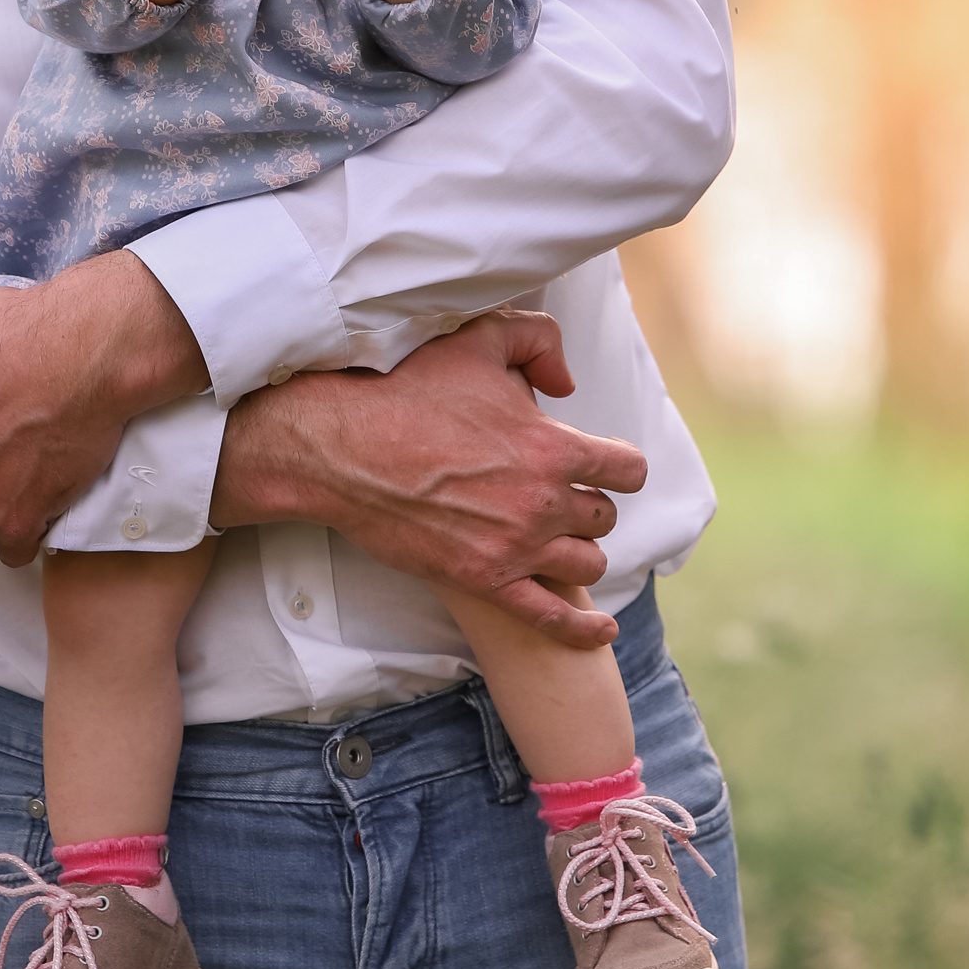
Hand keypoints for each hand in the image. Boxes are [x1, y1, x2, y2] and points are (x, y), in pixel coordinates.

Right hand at [212, 310, 646, 647]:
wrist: (342, 448)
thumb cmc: (406, 389)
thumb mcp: (477, 339)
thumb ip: (538, 341)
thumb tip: (568, 384)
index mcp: (550, 445)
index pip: (626, 469)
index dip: (619, 466)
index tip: (604, 466)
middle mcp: (542, 501)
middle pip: (603, 517)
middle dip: (588, 505)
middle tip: (558, 497)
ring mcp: (515, 546)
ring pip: (586, 563)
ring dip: (577, 550)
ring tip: (556, 539)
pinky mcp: (483, 580)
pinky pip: (552, 619)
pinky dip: (584, 629)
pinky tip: (601, 628)